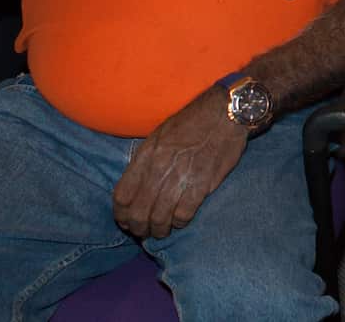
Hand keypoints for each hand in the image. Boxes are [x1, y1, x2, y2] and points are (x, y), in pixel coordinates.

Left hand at [112, 85, 247, 238]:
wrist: (224, 113)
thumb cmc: (192, 122)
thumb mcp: (160, 135)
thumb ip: (146, 160)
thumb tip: (137, 184)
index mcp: (146, 155)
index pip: (122, 195)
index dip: (121, 214)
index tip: (125, 221)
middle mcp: (159, 168)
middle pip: (138, 212)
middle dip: (138, 228)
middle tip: (143, 232)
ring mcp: (180, 178)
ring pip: (159, 218)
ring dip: (158, 230)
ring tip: (161, 231)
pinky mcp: (202, 185)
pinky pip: (183, 215)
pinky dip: (180, 222)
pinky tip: (181, 219)